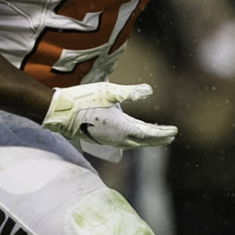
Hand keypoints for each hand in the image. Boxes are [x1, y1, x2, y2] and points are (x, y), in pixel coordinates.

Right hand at [41, 82, 176, 148]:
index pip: (148, 134)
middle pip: (142, 141)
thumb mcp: (111, 92)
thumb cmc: (84, 99)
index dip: (162, 133)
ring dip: (146, 140)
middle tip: (171, 136)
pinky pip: (122, 141)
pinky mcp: (99, 138)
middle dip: (157, 139)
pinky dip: (133, 139)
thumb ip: (132, 93)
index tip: (175, 132)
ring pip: (132, 143)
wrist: (59, 111)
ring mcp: (107, 140)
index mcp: (122, 129)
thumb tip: (150, 91)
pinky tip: (133, 134)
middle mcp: (116, 138)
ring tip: (156, 135)